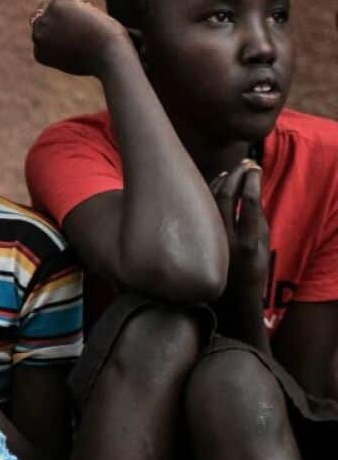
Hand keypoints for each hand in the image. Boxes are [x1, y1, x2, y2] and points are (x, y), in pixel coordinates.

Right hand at [30, 0, 131, 76]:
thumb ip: (63, 43)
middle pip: (42, 13)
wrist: (108, 56)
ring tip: (90, 26)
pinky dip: (85, 3)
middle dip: (62, 16)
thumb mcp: (77, 55)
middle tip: (84, 27)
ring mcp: (46, 20)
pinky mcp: (57, 5)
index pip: (43, 31)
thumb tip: (67, 23)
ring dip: (75, 10)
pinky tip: (93, 18)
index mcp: (40, 53)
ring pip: (58, 3)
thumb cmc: (100, 59)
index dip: (61, 30)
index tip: (77, 40)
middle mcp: (38, 36)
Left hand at [211, 160, 270, 302]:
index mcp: (246, 243)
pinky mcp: (197, 237)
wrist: (229, 296)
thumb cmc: (251, 269)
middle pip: (226, 196)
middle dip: (237, 175)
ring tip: (236, 170)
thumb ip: (257, 220)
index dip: (252, 181)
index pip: (247, 203)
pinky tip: (220, 181)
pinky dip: (212, 191)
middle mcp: (223, 239)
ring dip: (224, 180)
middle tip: (247, 163)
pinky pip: (202, 206)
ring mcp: (207, 238)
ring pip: (210, 199)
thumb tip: (251, 188)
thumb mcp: (262, 247)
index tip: (256, 167)